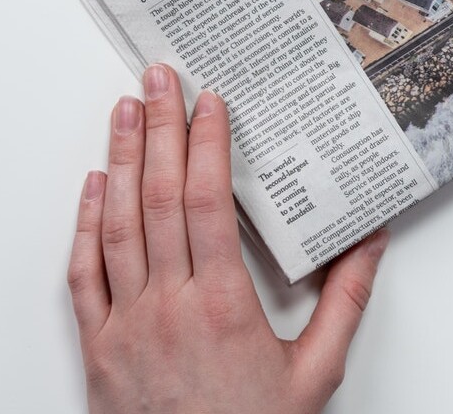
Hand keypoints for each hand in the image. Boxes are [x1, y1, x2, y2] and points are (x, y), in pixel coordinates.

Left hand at [68, 64, 387, 412]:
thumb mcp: (315, 374)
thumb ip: (344, 303)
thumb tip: (369, 242)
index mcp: (223, 306)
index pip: (208, 203)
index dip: (207, 144)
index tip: (210, 101)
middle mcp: (167, 306)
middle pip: (160, 199)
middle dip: (161, 130)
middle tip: (159, 79)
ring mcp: (125, 325)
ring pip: (117, 225)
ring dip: (121, 160)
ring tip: (125, 111)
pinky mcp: (96, 348)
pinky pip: (83, 273)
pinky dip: (85, 223)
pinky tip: (93, 185)